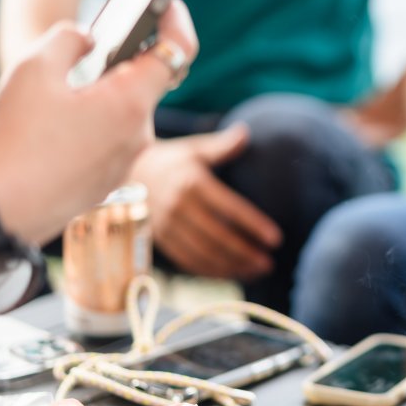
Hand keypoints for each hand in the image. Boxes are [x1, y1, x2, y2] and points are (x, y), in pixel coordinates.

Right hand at [0, 0, 198, 243]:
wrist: (0, 208)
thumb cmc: (17, 140)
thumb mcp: (34, 68)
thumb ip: (68, 39)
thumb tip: (88, 38)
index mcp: (131, 102)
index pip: (176, 53)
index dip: (178, 23)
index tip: (170, 7)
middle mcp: (141, 134)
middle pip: (146, 84)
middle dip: (122, 65)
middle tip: (86, 55)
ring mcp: (129, 160)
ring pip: (126, 113)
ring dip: (103, 98)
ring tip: (59, 99)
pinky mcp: (113, 179)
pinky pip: (113, 140)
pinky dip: (95, 125)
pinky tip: (59, 129)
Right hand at [130, 124, 281, 279]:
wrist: (129, 174)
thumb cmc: (174, 160)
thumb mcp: (195, 148)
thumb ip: (222, 145)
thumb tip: (246, 132)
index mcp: (191, 183)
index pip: (229, 208)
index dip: (254, 225)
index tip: (276, 238)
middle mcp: (177, 207)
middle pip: (217, 237)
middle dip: (246, 253)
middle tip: (270, 263)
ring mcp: (167, 226)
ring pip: (203, 254)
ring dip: (232, 267)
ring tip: (258, 271)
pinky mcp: (161, 240)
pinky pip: (188, 262)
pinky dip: (212, 272)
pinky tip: (234, 273)